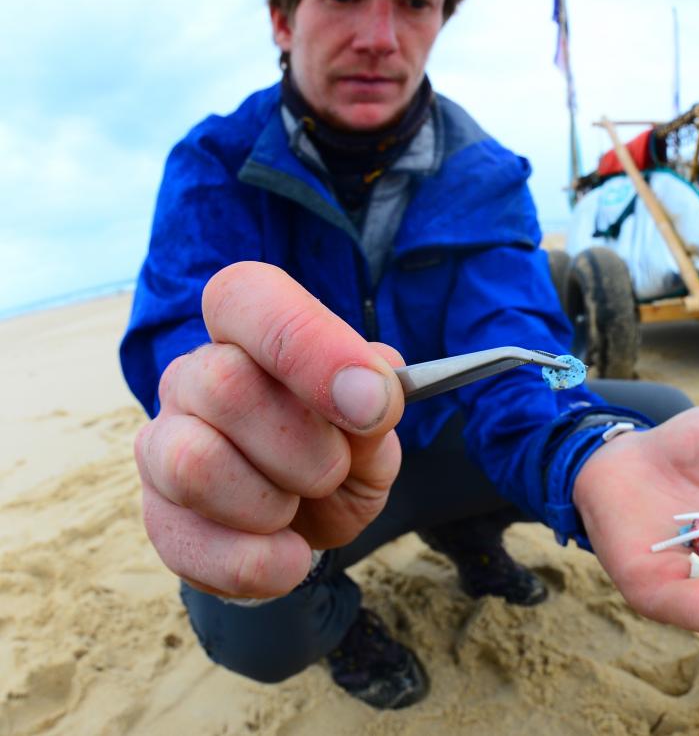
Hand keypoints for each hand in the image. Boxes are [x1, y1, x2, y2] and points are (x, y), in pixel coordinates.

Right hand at [133, 262, 405, 598]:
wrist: (317, 517)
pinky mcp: (158, 516)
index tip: (371, 403)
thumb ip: (379, 396)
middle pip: (224, 385)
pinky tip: (287, 556)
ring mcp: (163, 445)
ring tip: (298, 506)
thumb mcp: (377, 420)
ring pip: (192, 462)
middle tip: (334, 470)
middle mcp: (193, 376)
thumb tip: (368, 391)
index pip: (247, 298)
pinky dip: (256, 562)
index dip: (309, 345)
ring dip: (273, 503)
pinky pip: (190, 543)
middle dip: (306, 448)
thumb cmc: (343, 445)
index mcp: (249, 331)